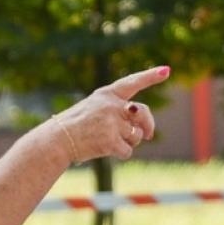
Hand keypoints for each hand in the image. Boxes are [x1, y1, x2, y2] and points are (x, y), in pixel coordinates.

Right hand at [50, 65, 170, 162]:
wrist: (57, 140)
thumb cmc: (77, 127)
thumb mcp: (95, 109)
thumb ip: (120, 113)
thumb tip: (146, 132)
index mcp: (106, 94)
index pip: (132, 82)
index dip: (150, 76)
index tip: (166, 71)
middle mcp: (111, 105)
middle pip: (143, 112)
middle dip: (148, 125)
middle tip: (148, 134)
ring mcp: (111, 122)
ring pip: (136, 135)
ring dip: (128, 141)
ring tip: (108, 141)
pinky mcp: (110, 140)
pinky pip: (128, 150)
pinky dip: (121, 154)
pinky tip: (106, 151)